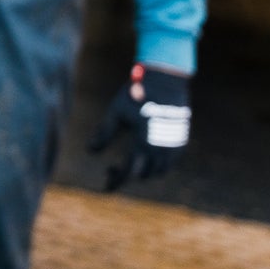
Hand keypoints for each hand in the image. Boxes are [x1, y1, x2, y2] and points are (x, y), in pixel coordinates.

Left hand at [87, 64, 190, 190]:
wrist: (166, 81)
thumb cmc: (137, 94)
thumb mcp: (116, 113)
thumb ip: (104, 134)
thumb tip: (90, 151)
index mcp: (142, 144)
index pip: (127, 172)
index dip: (115, 182)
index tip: (105, 187)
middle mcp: (160, 149)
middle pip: (143, 175)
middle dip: (126, 176)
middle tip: (112, 170)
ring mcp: (173, 146)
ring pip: (158, 172)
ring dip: (143, 173)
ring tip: (128, 164)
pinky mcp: (180, 140)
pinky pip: (169, 162)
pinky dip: (156, 165)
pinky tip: (143, 156)